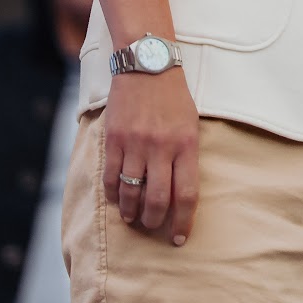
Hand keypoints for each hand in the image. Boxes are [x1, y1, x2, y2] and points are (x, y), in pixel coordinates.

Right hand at [99, 67, 199, 244]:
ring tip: (133, 218)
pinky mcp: (115, 139)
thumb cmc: (173, 97)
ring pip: (131, 193)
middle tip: (152, 227)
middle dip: (155, 221)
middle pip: (158, 200)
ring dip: (131, 212)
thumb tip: (181, 193)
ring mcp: (136, 144)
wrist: (147, 64)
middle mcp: (162, 147)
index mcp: (187, 144)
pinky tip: (116, 200)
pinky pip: (111, 177)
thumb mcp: (191, 124)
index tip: (179, 238)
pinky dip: (113, 195)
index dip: (183, 221)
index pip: (187, 194)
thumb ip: (186, 156)